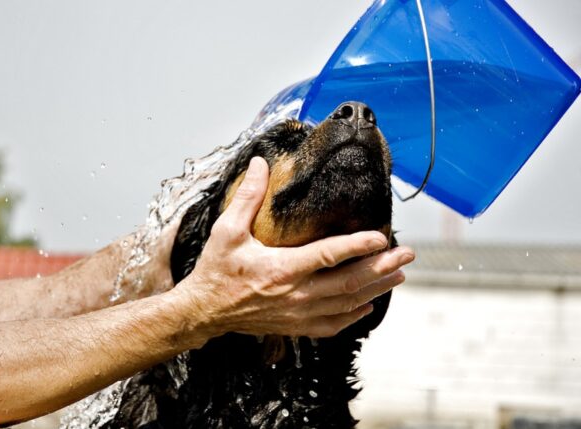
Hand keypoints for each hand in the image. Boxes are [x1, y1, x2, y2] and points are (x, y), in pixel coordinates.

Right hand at [175, 157, 414, 338]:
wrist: (204, 311)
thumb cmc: (216, 271)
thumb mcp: (227, 230)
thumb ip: (248, 196)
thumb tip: (261, 163)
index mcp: (281, 268)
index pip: (329, 255)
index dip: (359, 245)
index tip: (383, 236)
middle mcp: (295, 294)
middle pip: (349, 282)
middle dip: (382, 267)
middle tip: (407, 254)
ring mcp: (297, 314)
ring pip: (347, 304)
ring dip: (376, 288)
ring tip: (399, 274)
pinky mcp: (295, 326)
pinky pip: (332, 325)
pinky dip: (354, 315)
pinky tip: (368, 304)